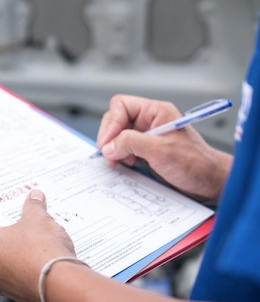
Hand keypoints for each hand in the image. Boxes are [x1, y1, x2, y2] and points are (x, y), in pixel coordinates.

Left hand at [0, 190, 75, 301]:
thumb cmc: (41, 255)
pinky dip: (23, 261)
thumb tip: (34, 198)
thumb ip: (33, 206)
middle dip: (5, 226)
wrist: (61, 288)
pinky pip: (13, 270)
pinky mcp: (12, 292)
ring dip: (15, 244)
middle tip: (21, 214)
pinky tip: (40, 251)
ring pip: (2, 255)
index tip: (3, 203)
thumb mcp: (37, 219)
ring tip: (35, 232)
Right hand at [97, 95, 231, 203]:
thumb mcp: (160, 150)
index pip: (122, 106)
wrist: (208, 182)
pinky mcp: (145, 151)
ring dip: (114, 149)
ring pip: (117, 136)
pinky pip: (124, 148)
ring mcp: (147, 136)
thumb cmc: (195, 163)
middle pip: (116, 120)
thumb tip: (108, 146)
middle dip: (110, 138)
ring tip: (120, 161)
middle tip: (110, 155)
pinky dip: (120, 157)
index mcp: (156, 112)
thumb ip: (131, 143)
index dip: (111, 123)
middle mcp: (150, 121)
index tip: (108, 143)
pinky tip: (127, 164)